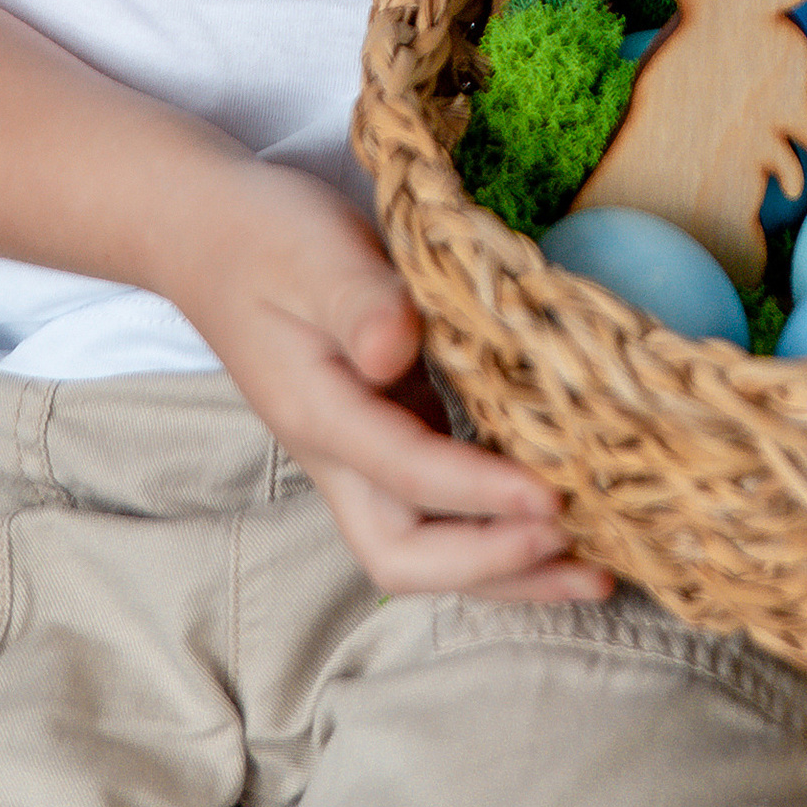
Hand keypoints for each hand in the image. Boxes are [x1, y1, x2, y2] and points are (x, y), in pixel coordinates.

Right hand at [156, 152, 613, 604]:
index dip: (479, 493)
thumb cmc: (269, 236)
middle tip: (581, 555)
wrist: (211, 236)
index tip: (550, 497)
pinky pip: (442, 504)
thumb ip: (360, 300)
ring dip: (506, 568)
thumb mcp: (317, 252)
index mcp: (319, 412)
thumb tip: (395, 351)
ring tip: (596, 569)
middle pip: (404, 556)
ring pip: (425, 546)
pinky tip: (559, 515)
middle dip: (492, 568)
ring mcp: (361, 452)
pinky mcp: (387, 433)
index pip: (406, 474)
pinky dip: (498, 524)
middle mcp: (338, 453)